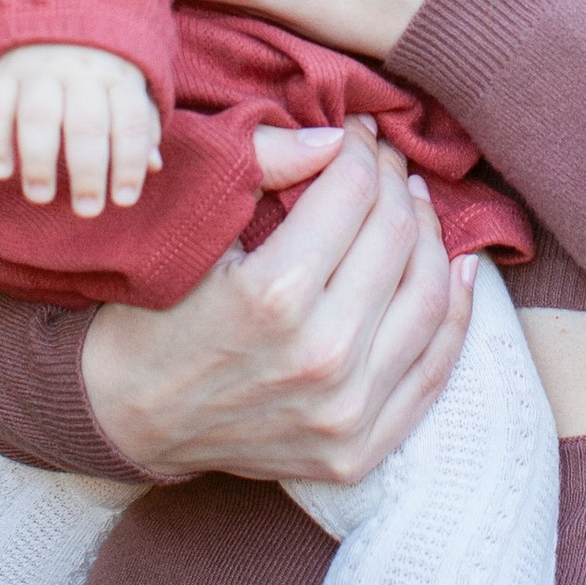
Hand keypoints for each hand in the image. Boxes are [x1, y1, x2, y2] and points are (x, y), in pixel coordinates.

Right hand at [0, 43, 161, 218]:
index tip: (122, 200)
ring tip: (41, 197)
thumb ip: (141, 122)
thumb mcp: (130, 81)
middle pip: (86, 125)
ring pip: (39, 117)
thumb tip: (153, 166)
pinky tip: (2, 172)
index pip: (130, 123)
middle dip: (87, 172)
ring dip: (39, 162)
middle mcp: (81, 69)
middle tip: (87, 209)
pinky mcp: (5, 68)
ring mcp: (40, 66)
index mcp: (120, 73)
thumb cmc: (103, 58)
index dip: (129, 164)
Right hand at [82, 122, 473, 486]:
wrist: (127, 416)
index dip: (360, 149)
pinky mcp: (358, 451)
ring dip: (432, 238)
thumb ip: (262, 169)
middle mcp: (321, 357)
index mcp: (274, 295)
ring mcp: (345, 413)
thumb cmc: (152, 312)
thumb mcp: (191, 230)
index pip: (353, 193)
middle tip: (384, 161)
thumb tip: (336, 138)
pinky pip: (433, 371)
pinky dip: (455, 314)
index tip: (356, 133)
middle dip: (395, 183)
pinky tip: (459, 270)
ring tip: (416, 206)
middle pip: (397, 238)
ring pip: (429, 299)